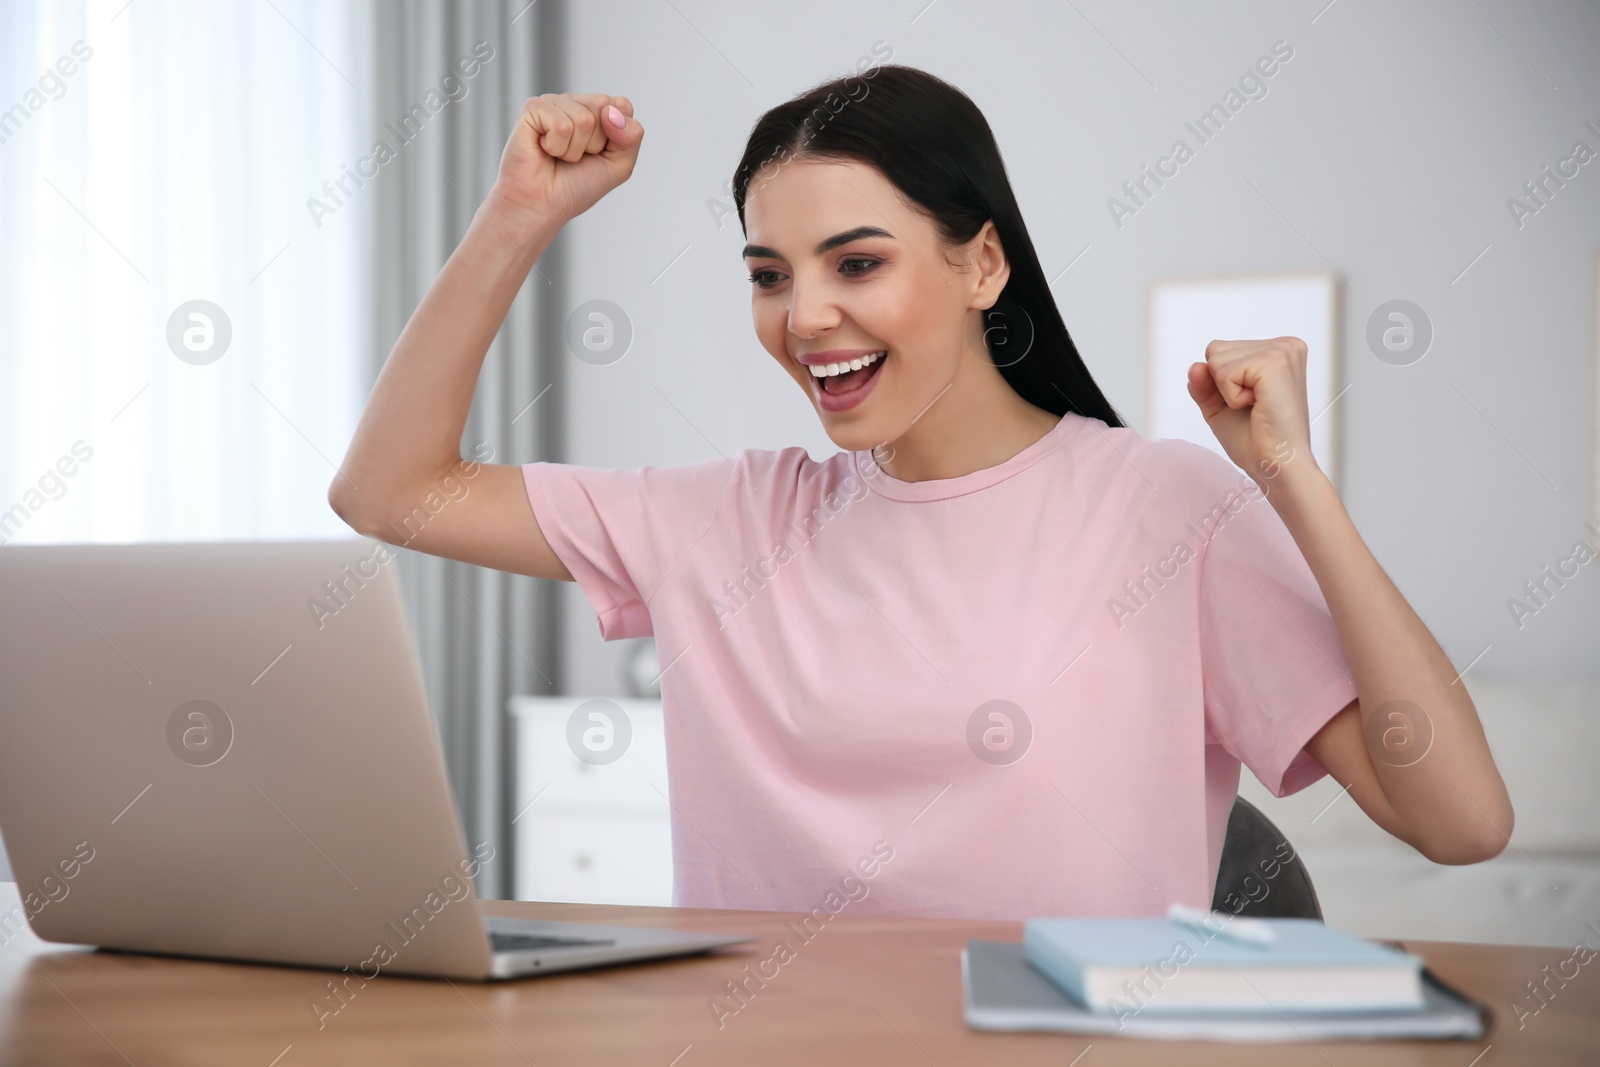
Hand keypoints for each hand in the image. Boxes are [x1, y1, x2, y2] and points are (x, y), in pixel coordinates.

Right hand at [489, 93, 642, 225]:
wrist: (543, 205)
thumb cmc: (576, 186)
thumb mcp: (619, 165)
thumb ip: (632, 135)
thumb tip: (612, 111)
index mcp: (597, 111)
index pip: (622, 105)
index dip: (616, 137)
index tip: (598, 154)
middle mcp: (575, 102)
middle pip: (604, 106)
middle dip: (595, 143)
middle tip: (576, 157)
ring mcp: (554, 102)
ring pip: (584, 119)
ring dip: (574, 149)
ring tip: (559, 156)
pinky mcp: (533, 108)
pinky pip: (561, 125)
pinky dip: (556, 147)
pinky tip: (545, 150)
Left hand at [1185, 336, 1318, 486]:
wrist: (1276, 465)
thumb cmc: (1257, 439)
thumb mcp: (1219, 405)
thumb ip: (1204, 382)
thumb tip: (1195, 366)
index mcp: (1277, 350)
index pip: (1220, 350)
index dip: (1221, 383)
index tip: (1250, 402)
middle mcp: (1284, 345)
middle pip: (1216, 350)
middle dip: (1223, 385)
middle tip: (1254, 406)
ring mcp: (1281, 351)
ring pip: (1216, 359)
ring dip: (1228, 392)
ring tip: (1258, 406)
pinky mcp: (1274, 363)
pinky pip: (1224, 373)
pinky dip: (1232, 397)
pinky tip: (1258, 406)